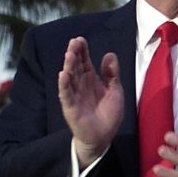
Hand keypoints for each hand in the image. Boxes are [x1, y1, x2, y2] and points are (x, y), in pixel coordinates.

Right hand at [58, 37, 122, 165]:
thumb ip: (112, 74)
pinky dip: (64, 85)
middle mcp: (80, 85)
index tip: (80, 39)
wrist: (103, 137)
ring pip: (69, 78)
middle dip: (74, 54)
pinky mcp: (70, 108)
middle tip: (74, 43)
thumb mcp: (115, 91)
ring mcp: (74, 96)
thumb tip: (109, 54)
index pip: (84, 62)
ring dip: (68, 66)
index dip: (82, 51)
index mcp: (91, 80)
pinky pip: (66, 95)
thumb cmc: (108, 114)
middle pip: (75, 67)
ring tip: (69, 54)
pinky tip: (62, 75)